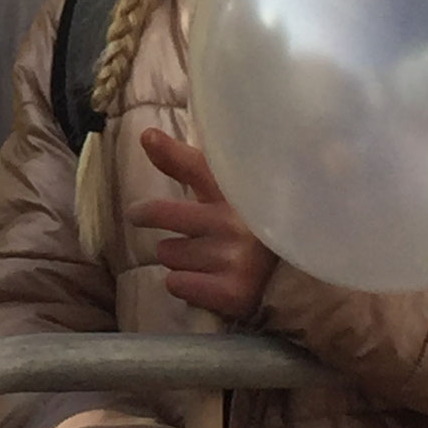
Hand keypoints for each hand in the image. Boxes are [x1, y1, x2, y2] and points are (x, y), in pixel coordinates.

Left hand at [130, 129, 275, 321]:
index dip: (170, 152)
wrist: (288, 280)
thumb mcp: (220, 190)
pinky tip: (208, 279)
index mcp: (237, 193)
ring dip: (177, 256)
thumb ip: (182, 163)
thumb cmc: (242, 225)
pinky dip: (185, 284)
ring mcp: (237, 259)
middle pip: (162, 214)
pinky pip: (176, 283)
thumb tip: (146, 135)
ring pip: (168, 253)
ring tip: (204, 256)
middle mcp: (238, 222)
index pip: (197, 166)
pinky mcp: (233, 292)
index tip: (147, 137)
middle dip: (148, 215)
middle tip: (139, 215)